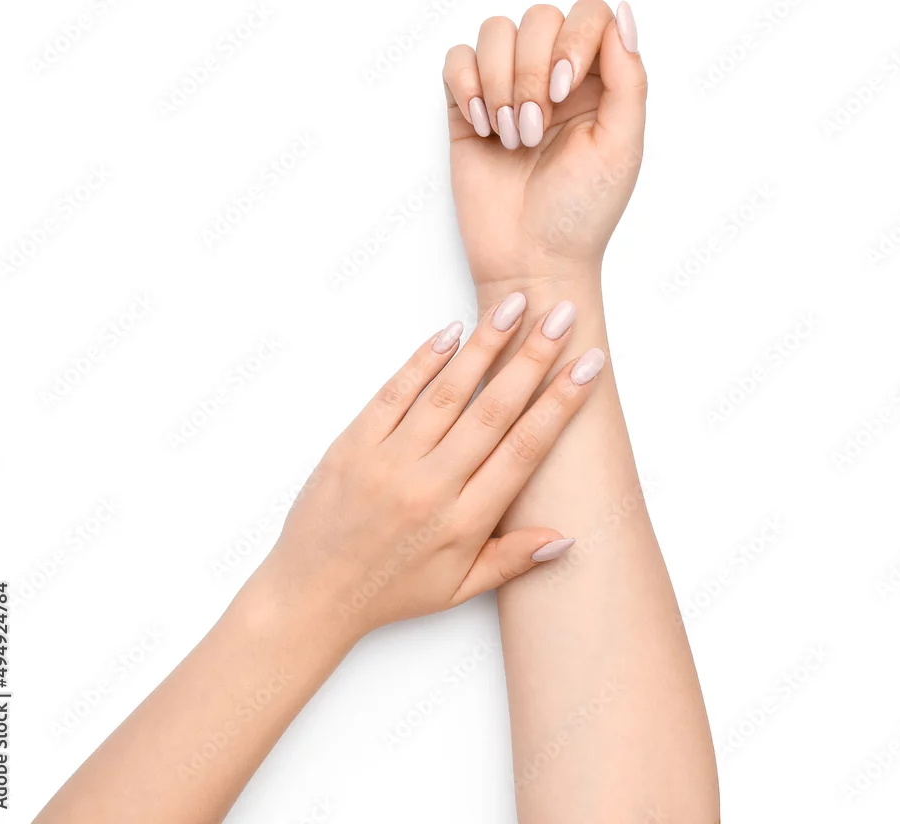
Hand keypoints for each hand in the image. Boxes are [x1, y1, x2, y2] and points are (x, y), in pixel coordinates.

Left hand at [259, 294, 604, 638]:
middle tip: (561, 315)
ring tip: (514, 305)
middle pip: (492, 410)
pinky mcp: (353, 444)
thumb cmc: (389, 592)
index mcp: (463, 521)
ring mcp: (388, 461)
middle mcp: (429, 486)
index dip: (560, 403)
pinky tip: (452, 332)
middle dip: (533, 358)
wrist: (310, 594)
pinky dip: (424, 360)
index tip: (588, 366)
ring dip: (484, 346)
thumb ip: (513, 559)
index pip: (524, 449)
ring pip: (446, 393)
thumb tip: (566, 536)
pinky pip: (394, 393)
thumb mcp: (458, 589)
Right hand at [443, 0, 646, 302]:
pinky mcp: (468, 108)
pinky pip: (457, 59)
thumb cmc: (581, 214)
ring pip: (496, 32)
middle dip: (531, 73)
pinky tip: (483, 127)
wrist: (531, 259)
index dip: (572, 40)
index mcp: (599, 82)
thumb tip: (621, 12)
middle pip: (539, 17)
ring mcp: (509, 89)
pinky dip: (466, 85)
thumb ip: (628, 76)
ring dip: (500, 83)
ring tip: (509, 136)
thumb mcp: (622, 146)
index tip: (563, 93)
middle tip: (533, 132)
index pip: (588, 13)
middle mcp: (554, 77)